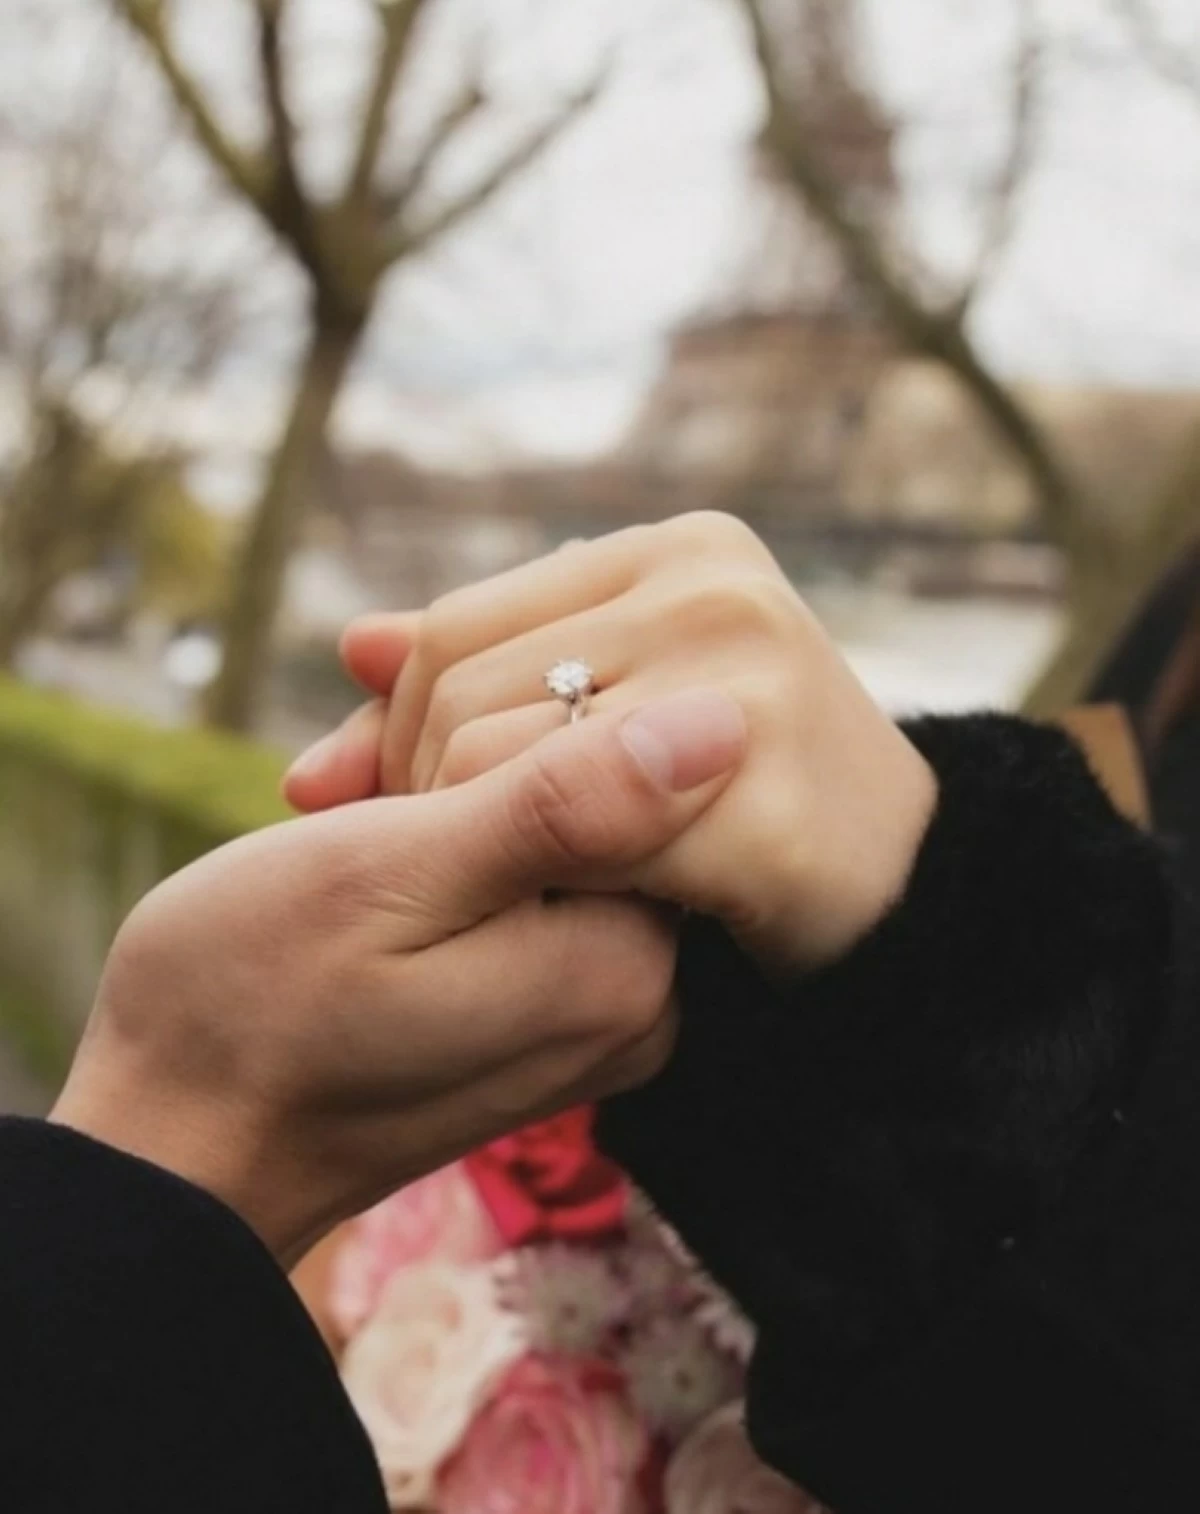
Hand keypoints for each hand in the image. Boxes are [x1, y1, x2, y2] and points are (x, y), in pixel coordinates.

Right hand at [53, 689, 745, 1268]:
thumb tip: (731, 721)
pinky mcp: (537, 1014)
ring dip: (436, 795)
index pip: (634, 765)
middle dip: (462, 760)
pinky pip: (515, 885)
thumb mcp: (395, 875)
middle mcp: (634, 1000)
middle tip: (344, 788)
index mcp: (625, 966)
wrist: (174, 1150)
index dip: (504, 722)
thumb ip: (566, 802)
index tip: (391, 768)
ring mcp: (587, 1015)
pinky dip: (436, 847)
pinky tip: (356, 846)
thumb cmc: (251, 1005)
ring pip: (542, 827)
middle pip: (591, 796)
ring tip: (334, 821)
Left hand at [286, 513, 935, 966]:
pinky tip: (565, 918)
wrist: (898, 894)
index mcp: (676, 550)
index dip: (396, 725)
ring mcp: (740, 678)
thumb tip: (350, 644)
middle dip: (417, 790)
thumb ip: (487, 668)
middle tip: (440, 866)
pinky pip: (571, 836)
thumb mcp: (618, 702)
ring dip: (474, 844)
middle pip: (458, 687)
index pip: (453, 627)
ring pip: (494, 757)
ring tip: (505, 888)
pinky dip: (543, 887)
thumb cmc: (740, 798)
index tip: (399, 806)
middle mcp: (711, 590)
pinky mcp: (757, 782)